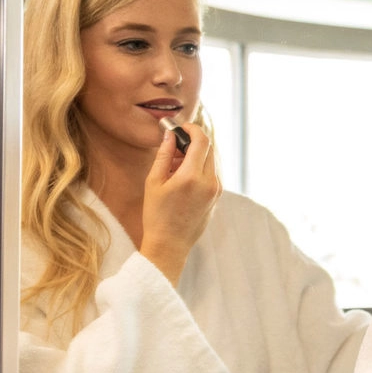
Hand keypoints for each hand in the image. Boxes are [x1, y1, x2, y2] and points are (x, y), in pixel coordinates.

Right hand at [139, 123, 221, 284]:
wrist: (170, 245)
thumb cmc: (157, 215)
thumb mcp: (154, 182)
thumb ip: (164, 155)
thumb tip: (170, 135)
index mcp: (192, 176)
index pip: (202, 141)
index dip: (193, 129)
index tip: (182, 127)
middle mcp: (210, 182)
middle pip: (209, 149)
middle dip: (193, 142)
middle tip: (174, 147)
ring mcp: (216, 191)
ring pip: (211, 162)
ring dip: (196, 156)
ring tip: (175, 166)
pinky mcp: (217, 197)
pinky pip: (212, 175)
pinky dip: (200, 169)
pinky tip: (183, 178)